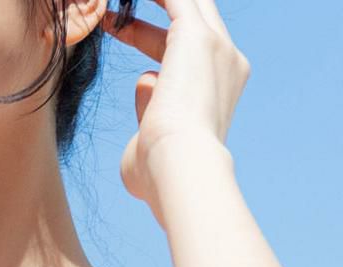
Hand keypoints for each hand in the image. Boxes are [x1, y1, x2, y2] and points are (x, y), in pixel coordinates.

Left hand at [103, 0, 248, 228]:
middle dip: (155, 13)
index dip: (150, 40)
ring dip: (156, 0)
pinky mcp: (198, 36)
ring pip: (188, 2)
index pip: (187, 52)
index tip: (121, 34)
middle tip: (116, 16)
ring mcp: (216, 47)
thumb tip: (145, 94)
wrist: (177, 168)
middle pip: (194, 17)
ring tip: (120, 4)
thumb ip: (147, 117)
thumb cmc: (160, 173)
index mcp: (219, 91)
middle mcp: (226, 64)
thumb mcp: (149, 144)